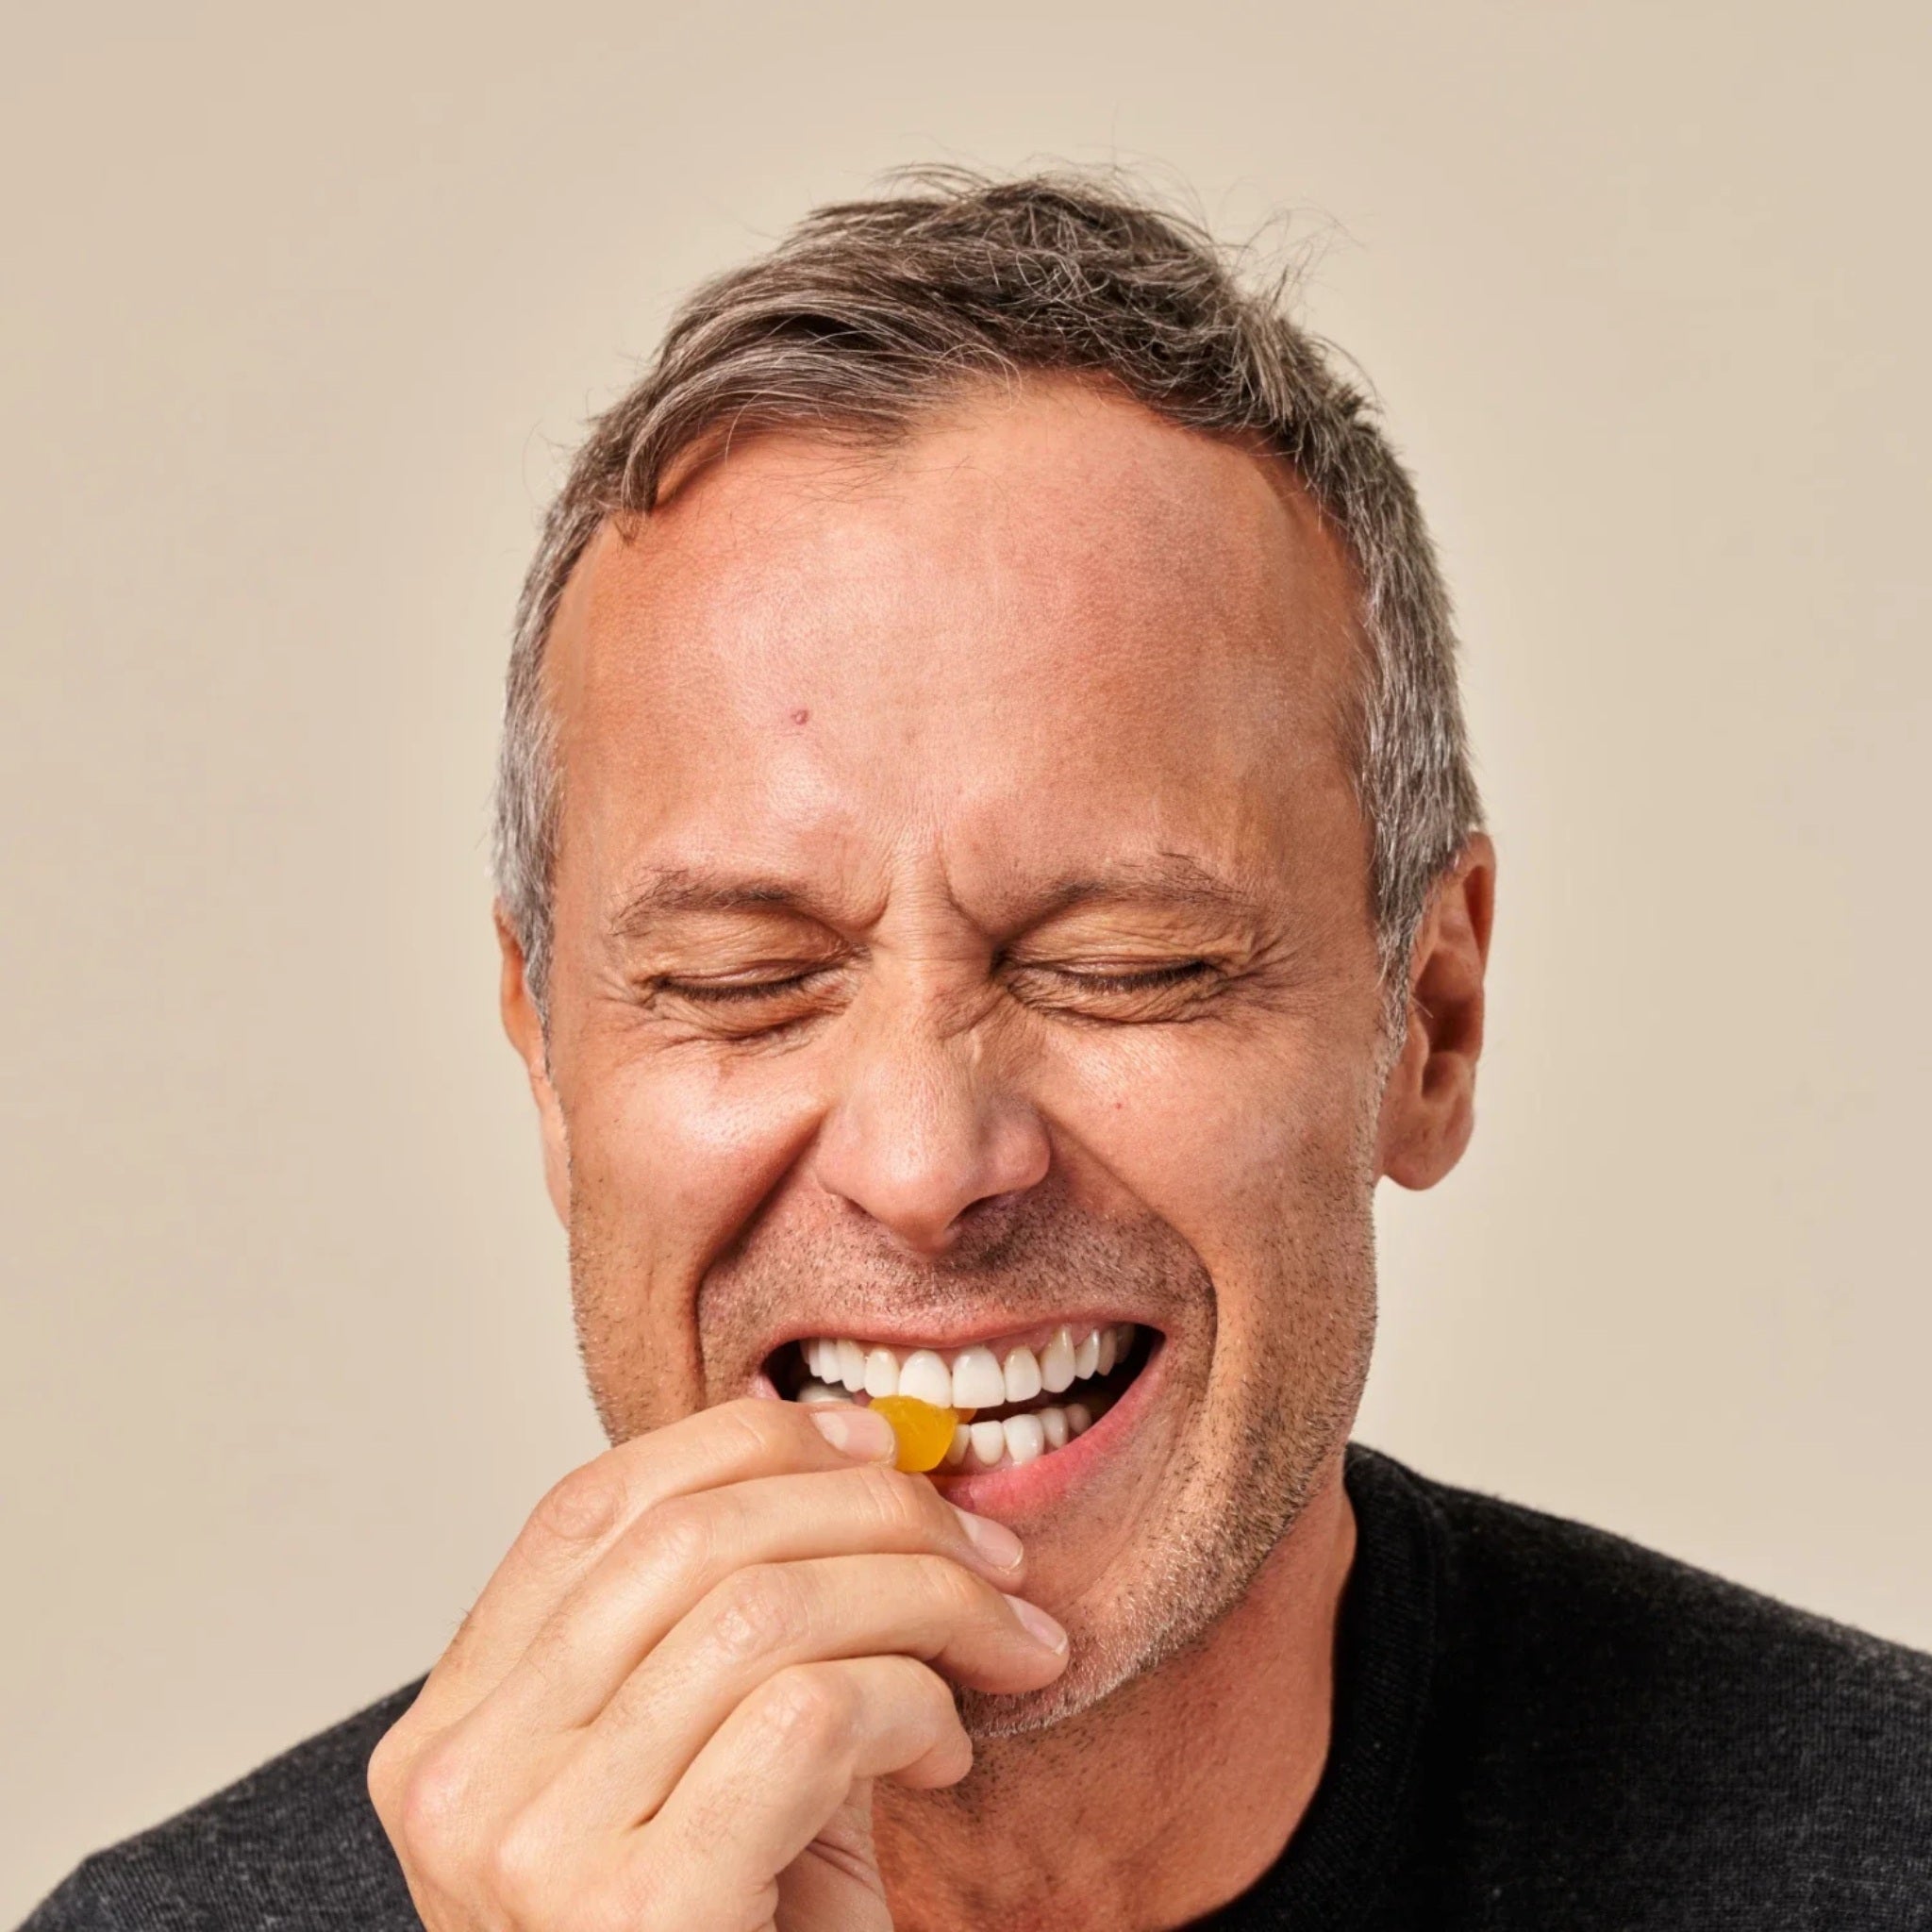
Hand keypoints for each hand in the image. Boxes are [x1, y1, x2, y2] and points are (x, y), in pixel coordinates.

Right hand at [367, 1397, 1067, 1930]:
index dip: (747, 1442)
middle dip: (875, 1512)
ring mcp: (531, 1852)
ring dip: (927, 1598)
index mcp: (457, 1730)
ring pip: (763, 1608)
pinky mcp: (635, 1915)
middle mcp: (463, 1783)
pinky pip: (812, 1713)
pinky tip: (945, 1753)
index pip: (591, 1508)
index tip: (878, 1446)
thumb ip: (749, 1625)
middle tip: (988, 1552)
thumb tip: (865, 1453)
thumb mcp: (713, 1765)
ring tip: (1000, 1648)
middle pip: (688, 1538)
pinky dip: (915, 1700)